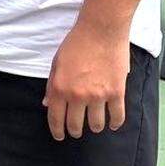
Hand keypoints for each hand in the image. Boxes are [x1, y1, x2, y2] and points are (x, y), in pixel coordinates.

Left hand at [43, 20, 129, 140]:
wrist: (101, 29)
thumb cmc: (77, 43)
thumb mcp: (56, 63)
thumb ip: (51, 85)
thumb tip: (47, 104)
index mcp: (59, 88)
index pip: (55, 118)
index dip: (57, 130)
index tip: (60, 136)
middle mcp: (77, 95)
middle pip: (75, 125)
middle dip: (75, 130)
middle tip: (76, 130)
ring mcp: (98, 95)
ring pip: (96, 124)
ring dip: (95, 127)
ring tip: (95, 124)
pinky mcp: (116, 92)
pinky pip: (117, 116)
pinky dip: (115, 123)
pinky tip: (112, 123)